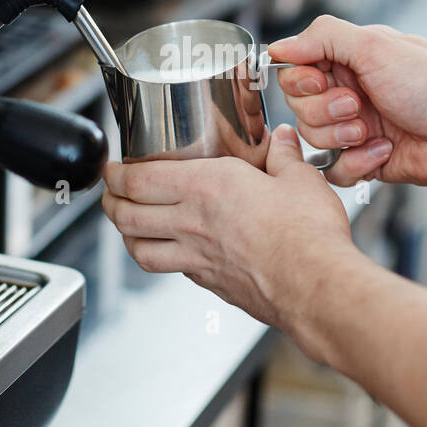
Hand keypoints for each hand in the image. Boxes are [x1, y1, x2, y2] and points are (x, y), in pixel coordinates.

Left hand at [101, 125, 357, 338]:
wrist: (316, 286)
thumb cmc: (307, 234)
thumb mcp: (299, 178)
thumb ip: (284, 156)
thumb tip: (282, 140)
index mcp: (205, 187)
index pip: (137, 180)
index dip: (115, 174)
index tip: (112, 167)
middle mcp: (192, 223)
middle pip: (126, 216)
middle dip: (110, 202)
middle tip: (110, 194)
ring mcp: (197, 258)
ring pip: (140, 250)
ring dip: (126, 236)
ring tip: (127, 227)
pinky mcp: (211, 284)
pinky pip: (173, 270)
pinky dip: (163, 260)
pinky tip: (174, 253)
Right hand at [269, 15, 426, 192]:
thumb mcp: (378, 46)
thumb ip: (324, 38)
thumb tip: (280, 46)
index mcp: (355, 58)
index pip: (297, 67)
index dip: (300, 79)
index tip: (319, 82)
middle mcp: (354, 90)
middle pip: (299, 105)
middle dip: (324, 110)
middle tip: (357, 106)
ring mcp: (359, 127)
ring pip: (313, 138)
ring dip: (340, 137)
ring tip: (373, 132)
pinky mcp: (367, 161)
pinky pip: (335, 169)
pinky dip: (356, 163)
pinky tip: (385, 153)